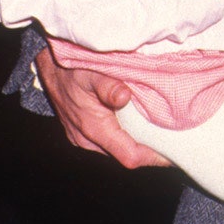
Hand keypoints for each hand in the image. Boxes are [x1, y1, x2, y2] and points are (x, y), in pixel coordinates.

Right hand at [35, 44, 168, 168]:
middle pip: (127, 155)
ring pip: (119, 149)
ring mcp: (83, 139)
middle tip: (174, 137)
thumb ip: (107, 85)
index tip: (174, 149)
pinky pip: (110, 142)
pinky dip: (126, 136)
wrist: (49, 66)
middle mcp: (87, 140)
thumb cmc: (71, 68)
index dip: (155, 157)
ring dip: (138, 143)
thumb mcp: (91, 72)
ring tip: (160, 130)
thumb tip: (123, 96)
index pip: (130, 156)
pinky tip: (138, 123)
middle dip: (151, 150)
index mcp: (93, 128)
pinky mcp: (83, 135)